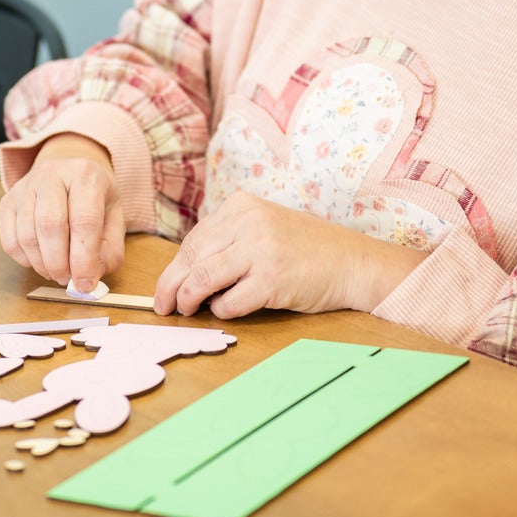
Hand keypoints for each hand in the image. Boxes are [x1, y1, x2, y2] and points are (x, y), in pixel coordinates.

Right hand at [0, 134, 123, 290]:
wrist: (68, 170)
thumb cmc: (93, 199)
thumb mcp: (114, 219)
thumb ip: (109, 250)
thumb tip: (91, 277)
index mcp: (86, 176)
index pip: (84, 220)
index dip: (84, 258)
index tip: (85, 284)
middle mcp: (53, 174)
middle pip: (50, 225)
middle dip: (59, 263)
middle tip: (68, 280)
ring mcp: (26, 186)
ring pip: (27, 235)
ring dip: (42, 264)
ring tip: (56, 272)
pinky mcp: (7, 200)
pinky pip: (9, 239)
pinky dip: (24, 260)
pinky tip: (39, 260)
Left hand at [153, 191, 426, 318]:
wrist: (353, 262)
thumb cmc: (306, 250)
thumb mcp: (264, 228)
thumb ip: (229, 241)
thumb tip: (186, 274)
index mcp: (242, 205)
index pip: (195, 239)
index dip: (175, 266)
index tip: (166, 286)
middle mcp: (248, 222)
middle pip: (192, 257)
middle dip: (171, 285)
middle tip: (163, 305)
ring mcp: (260, 249)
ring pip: (203, 278)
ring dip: (188, 299)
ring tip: (185, 310)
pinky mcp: (272, 278)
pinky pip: (230, 302)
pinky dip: (222, 311)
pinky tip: (228, 310)